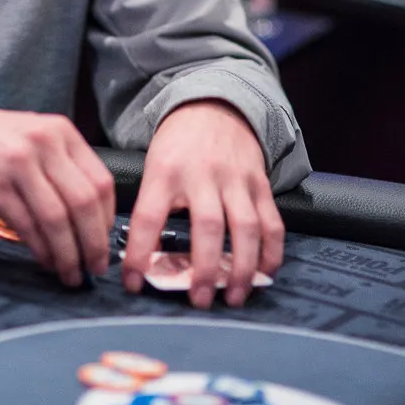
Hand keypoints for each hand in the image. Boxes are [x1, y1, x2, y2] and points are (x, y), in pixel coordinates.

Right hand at [0, 95, 115, 286]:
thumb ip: (61, 165)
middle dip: (93, 243)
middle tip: (95, 267)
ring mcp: (17, 163)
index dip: (108, 220)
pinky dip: (41, 249)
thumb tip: (91, 217)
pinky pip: (27, 225)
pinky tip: (45, 260)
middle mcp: (42, 142)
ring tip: (70, 272)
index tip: (105, 242)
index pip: (100, 181)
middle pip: (84, 203)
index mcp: (60, 130)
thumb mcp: (32, 136)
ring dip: (68, 254)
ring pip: (57, 218)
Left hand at [122, 100, 283, 308]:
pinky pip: (272, 223)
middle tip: (200, 300)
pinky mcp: (260, 183)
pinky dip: (271, 253)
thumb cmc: (177, 146)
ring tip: (235, 297)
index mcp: (164, 171)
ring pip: (245, 227)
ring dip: (243, 268)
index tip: (132, 283)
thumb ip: (153, 207)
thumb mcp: (153, 166)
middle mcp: (201, 174)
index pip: (147, 217)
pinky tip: (264, 274)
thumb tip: (146, 262)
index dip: (138, 254)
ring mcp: (235, 178)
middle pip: (206, 225)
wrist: (212, 104)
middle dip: (204, 268)